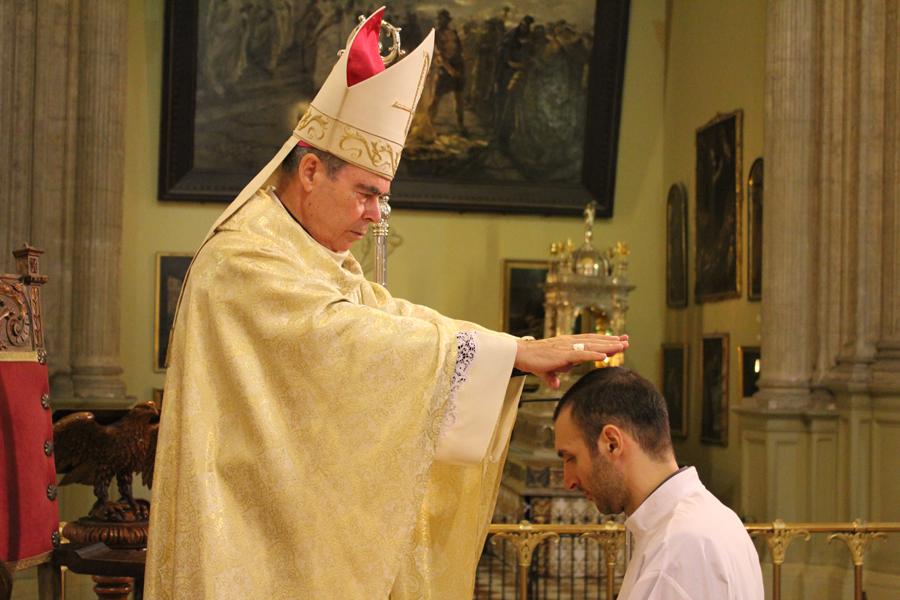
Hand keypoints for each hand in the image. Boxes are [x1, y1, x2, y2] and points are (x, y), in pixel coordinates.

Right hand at [514, 334, 628, 389]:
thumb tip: (556, 385)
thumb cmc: (534, 360)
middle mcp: (570, 343)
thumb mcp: (547, 370)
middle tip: (627, 340)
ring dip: (607, 346)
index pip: (590, 341)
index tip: (618, 340)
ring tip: (621, 346)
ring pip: (592, 346)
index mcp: (569, 344)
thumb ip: (553, 377)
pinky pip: (582, 355)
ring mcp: (568, 348)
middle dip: (612, 341)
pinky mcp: (563, 354)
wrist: (521, 355)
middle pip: (595, 341)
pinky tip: (604, 357)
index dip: (605, 340)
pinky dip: (594, 355)